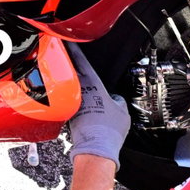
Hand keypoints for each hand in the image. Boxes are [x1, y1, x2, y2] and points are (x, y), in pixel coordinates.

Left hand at [65, 44, 129, 166]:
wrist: (96, 149)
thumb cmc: (109, 130)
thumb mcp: (122, 111)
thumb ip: (118, 100)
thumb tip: (114, 99)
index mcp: (93, 86)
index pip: (82, 63)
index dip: (76, 50)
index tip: (70, 40)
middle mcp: (80, 93)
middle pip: (73, 72)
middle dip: (70, 61)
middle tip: (67, 50)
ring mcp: (73, 103)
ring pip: (72, 88)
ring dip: (72, 82)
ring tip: (75, 77)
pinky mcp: (70, 115)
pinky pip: (73, 102)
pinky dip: (75, 100)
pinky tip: (81, 104)